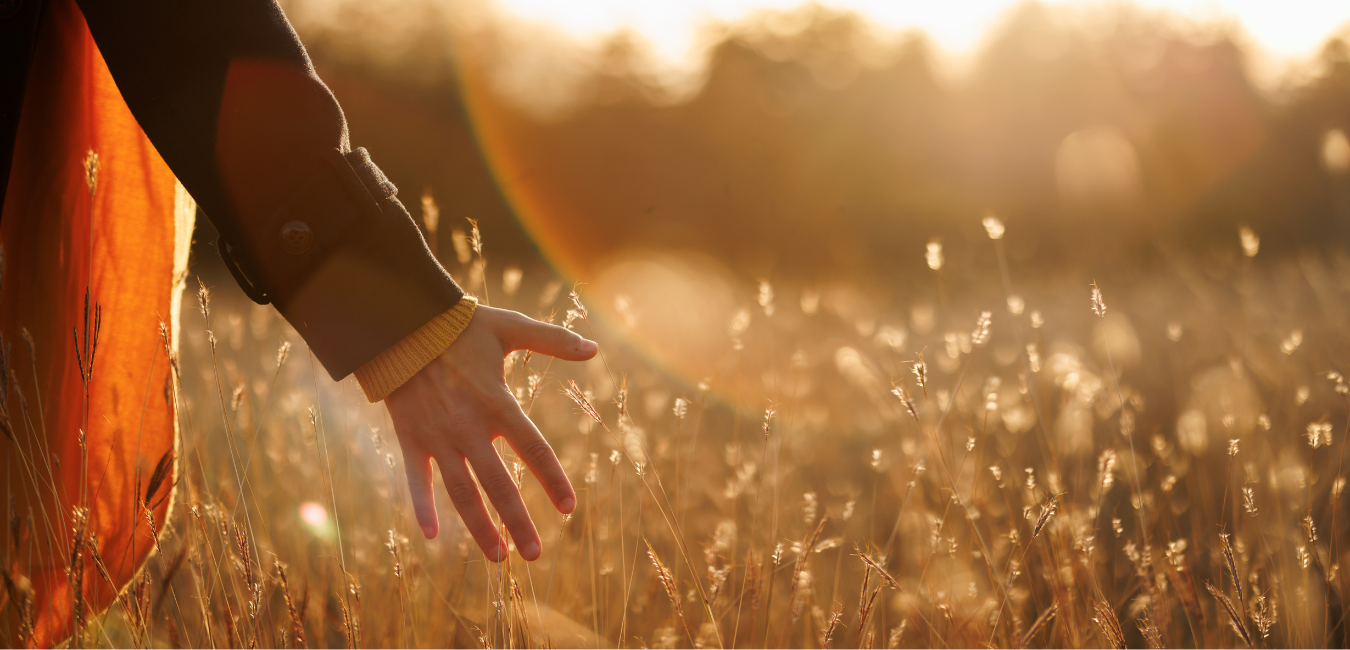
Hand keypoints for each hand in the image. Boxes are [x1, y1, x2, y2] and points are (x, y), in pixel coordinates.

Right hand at [384, 305, 597, 561]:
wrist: (400, 324)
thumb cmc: (459, 326)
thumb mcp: (509, 328)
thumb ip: (553, 340)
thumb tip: (594, 348)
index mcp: (497, 403)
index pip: (534, 450)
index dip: (553, 481)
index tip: (569, 509)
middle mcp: (469, 428)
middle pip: (499, 485)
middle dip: (518, 523)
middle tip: (534, 554)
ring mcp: (438, 437)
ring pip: (462, 492)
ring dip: (479, 527)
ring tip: (498, 557)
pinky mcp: (410, 438)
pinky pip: (416, 480)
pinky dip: (422, 507)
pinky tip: (433, 536)